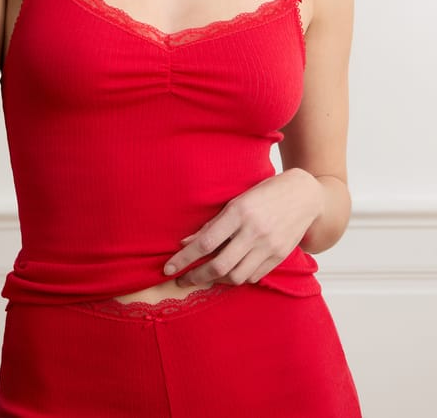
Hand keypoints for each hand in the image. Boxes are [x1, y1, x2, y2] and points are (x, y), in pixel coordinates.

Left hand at [163, 169, 322, 286]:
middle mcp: (254, 231)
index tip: (169, 269)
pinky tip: (229, 273)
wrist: (304, 195)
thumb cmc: (266, 193)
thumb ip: (213, 224)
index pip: (205, 242)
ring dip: (216, 280)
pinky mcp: (279, 256)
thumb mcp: (237, 200)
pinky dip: (238, 278)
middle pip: (219, 265)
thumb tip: (186, 242)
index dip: (184, 259)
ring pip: (236, 276)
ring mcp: (269, 246)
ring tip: (205, 276)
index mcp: (239, 212)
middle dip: (196, 277)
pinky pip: (253, 276)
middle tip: (182, 280)